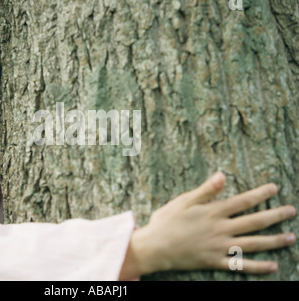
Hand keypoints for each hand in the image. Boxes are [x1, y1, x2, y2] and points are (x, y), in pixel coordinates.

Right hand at [120, 172, 295, 278]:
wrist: (155, 247)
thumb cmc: (166, 221)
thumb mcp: (183, 201)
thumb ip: (205, 190)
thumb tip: (222, 175)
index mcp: (213, 212)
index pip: (243, 201)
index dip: (260, 194)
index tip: (275, 188)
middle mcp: (221, 229)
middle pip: (254, 222)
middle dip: (275, 216)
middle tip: (292, 211)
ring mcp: (220, 247)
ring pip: (253, 244)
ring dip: (274, 240)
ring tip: (291, 237)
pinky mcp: (215, 261)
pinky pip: (241, 266)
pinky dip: (258, 267)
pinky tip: (273, 266)